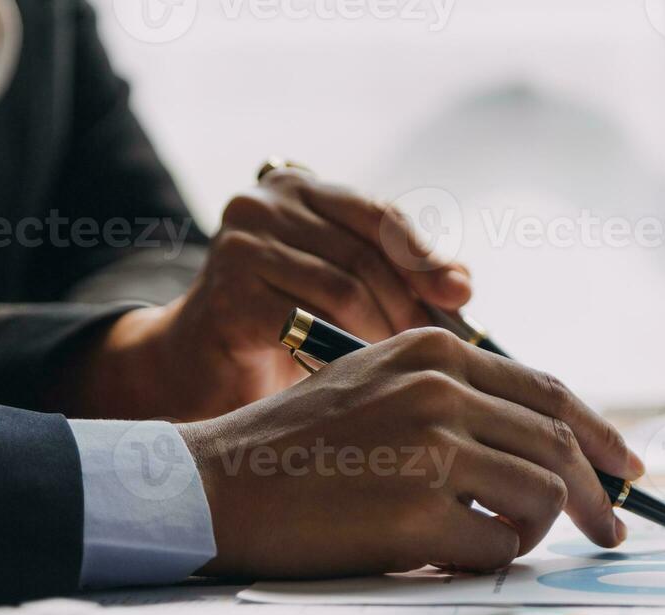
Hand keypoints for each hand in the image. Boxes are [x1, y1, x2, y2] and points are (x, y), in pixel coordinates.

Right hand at [68, 169, 471, 419]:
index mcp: (297, 187)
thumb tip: (462, 284)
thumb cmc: (282, 329)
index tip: (460, 295)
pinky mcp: (229, 296)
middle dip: (409, 304)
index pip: (377, 215)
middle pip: (364, 253)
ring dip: (382, 332)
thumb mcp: (342, 290)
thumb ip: (396, 275)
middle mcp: (263, 203)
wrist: (201, 369)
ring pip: (343, 287)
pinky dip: (344, 352)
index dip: (423, 256)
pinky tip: (361, 377)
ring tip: (403, 366)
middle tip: (438, 349)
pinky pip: (309, 322)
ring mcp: (241, 246)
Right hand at [177, 328, 644, 577]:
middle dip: (599, 498)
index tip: (628, 469)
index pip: (548, 392)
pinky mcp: (416, 514)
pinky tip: (449, 556)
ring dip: (534, 533)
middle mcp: (440, 390)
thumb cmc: (297, 445)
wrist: (215, 486)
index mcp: (435, 352)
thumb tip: (546, 443)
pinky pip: (498, 548)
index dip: (601, 435)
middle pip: (560, 446)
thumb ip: (455, 395)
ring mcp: (431, 450)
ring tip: (497, 543)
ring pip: (542, 498)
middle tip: (611, 534)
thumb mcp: (378, 384)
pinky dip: (490, 561)